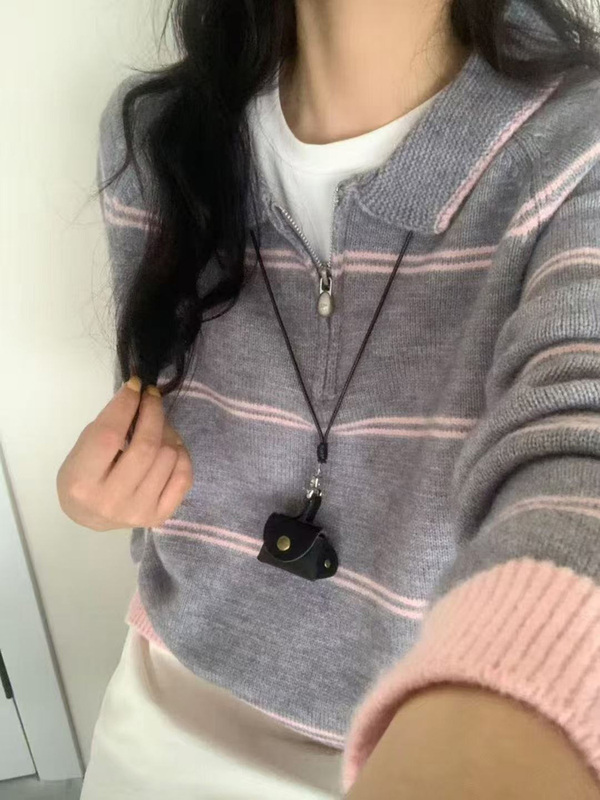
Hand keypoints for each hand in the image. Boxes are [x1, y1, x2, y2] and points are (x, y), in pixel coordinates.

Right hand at [56, 376, 192, 530]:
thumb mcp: (84, 447)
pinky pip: (184, 476)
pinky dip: (181, 454)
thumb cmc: (85, 474)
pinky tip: (169, 448)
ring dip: (166, 432)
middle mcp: (111, 500)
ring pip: (168, 457)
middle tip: (152, 397)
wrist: (90, 514)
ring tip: (157, 427)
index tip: (137, 385)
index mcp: (82, 482)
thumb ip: (109, 424)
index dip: (126, 405)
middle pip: (146, 446)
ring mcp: (139, 512)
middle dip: (153, 413)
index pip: (110, 435)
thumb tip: (140, 393)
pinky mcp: (160, 516)